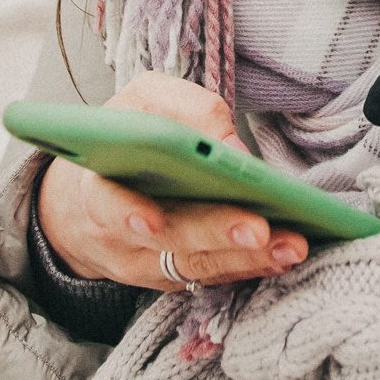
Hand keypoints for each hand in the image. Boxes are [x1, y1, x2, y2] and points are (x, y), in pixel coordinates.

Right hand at [36, 72, 309, 289]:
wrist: (88, 197)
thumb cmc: (126, 137)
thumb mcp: (144, 101)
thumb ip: (185, 110)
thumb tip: (232, 147)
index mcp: (97, 186)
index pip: (105, 205)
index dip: (126, 213)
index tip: (150, 218)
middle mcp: (118, 236)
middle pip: (168, 239)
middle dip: (214, 234)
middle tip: (257, 229)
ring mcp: (145, 265)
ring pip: (196, 266)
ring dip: (247, 259)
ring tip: (291, 246)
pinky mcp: (173, 279)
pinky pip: (213, 277)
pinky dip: (251, 267)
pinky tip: (284, 256)